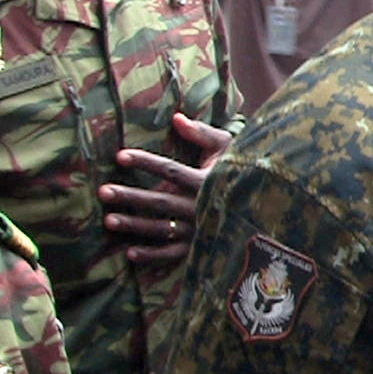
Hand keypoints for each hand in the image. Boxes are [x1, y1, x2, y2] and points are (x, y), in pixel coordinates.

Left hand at [99, 114, 233, 265]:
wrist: (269, 204)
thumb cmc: (243, 170)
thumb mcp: (229, 147)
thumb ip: (202, 133)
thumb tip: (175, 117)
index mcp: (208, 181)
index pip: (170, 170)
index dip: (145, 162)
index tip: (120, 156)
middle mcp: (202, 207)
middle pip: (160, 201)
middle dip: (130, 197)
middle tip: (103, 191)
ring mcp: (201, 230)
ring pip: (162, 229)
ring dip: (135, 225)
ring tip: (108, 220)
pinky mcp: (200, 248)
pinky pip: (174, 255)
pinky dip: (152, 256)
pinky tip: (129, 253)